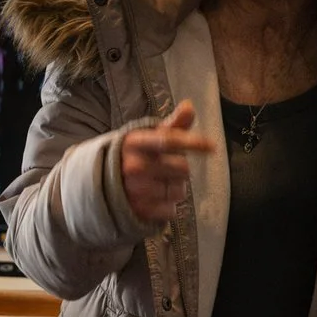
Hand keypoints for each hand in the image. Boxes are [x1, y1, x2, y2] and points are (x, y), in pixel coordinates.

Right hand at [118, 101, 215, 224]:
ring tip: (159, 183)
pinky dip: (169, 205)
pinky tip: (156, 198)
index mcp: (135, 143)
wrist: (103, 184)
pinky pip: (172, 209)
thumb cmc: (136, 156)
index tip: (212, 147)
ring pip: (180, 190)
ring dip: (176, 188)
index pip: (170, 140)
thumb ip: (173, 124)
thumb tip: (189, 105)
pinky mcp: (140, 211)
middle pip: (183, 168)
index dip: (193, 142)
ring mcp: (136, 190)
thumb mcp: (149, 137)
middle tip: (166, 167)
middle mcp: (134, 166)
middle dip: (181, 168)